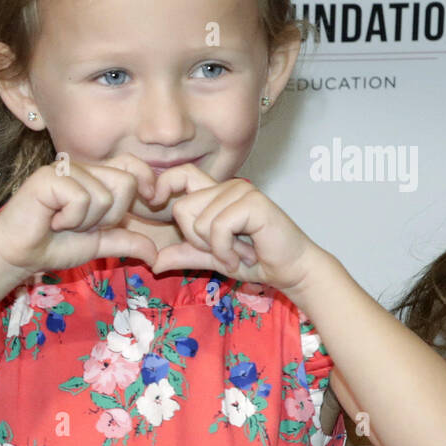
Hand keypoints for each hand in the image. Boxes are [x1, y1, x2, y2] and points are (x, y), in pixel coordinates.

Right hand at [0, 154, 161, 279]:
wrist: (19, 255)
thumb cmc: (55, 246)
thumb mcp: (100, 244)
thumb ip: (127, 243)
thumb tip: (156, 255)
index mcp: (97, 177)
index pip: (133, 165)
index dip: (147, 180)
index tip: (151, 199)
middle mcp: (82, 168)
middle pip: (125, 182)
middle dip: (111, 216)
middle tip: (83, 225)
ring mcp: (65, 170)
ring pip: (104, 195)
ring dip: (86, 222)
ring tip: (63, 223)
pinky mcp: (49, 177)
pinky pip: (81, 198)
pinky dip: (70, 219)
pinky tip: (52, 220)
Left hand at [146, 164, 321, 291]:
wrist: (292, 270)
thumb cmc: (258, 261)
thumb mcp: (214, 259)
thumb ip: (187, 255)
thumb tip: (153, 262)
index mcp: (217, 194)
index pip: (181, 174)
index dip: (163, 185)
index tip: (155, 202)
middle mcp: (228, 187)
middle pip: (183, 208)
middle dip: (198, 241)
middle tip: (226, 250)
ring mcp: (241, 191)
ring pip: (199, 223)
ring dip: (218, 250)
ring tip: (241, 252)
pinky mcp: (252, 202)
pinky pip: (217, 228)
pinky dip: (226, 251)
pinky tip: (246, 255)